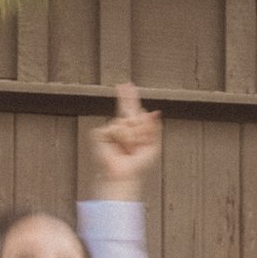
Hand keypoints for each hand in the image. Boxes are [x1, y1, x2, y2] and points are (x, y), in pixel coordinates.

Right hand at [89, 82, 161, 199]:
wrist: (125, 174)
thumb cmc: (138, 165)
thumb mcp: (153, 146)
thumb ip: (154, 128)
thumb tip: (155, 112)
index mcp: (134, 129)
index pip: (132, 109)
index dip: (131, 96)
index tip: (128, 85)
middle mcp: (121, 127)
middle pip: (123, 106)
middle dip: (125, 94)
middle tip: (124, 83)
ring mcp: (110, 130)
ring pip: (125, 121)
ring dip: (132, 135)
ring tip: (130, 147)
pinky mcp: (101, 134)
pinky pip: (115, 127)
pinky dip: (121, 137)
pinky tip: (119, 147)